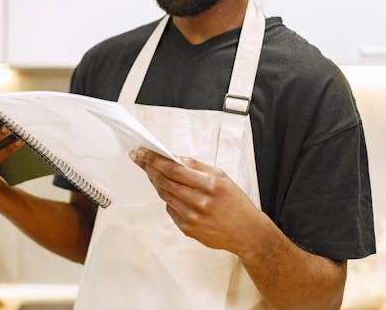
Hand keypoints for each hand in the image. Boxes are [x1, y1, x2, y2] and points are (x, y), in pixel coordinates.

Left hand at [130, 148, 265, 255]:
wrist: (247, 233)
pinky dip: (168, 198)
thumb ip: (196, 166)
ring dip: (155, 181)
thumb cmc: (236, 203)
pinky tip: (170, 192)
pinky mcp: (187, 229)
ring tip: (150, 171)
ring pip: (164, 195)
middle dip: (148, 167)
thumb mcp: (221, 177)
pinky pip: (170, 209)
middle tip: (138, 158)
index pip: (173, 169)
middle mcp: (199, 202)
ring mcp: (192, 218)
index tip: (142, 151)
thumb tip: (173, 156)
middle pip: (164, 181)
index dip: (154, 159)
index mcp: (209, 185)